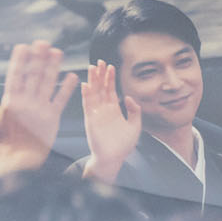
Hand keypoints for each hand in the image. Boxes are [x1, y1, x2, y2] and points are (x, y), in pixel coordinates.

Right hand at [0, 41, 77, 177]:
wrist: (21, 164)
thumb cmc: (2, 147)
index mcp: (9, 102)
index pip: (15, 75)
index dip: (20, 59)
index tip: (24, 46)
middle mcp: (26, 102)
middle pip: (33, 74)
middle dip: (38, 57)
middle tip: (44, 42)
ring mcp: (40, 109)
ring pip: (47, 83)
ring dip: (53, 66)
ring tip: (58, 51)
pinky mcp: (53, 118)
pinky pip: (61, 100)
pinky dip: (67, 88)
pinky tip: (73, 76)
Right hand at [79, 60, 143, 181]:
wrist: (113, 158)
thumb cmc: (123, 145)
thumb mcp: (135, 126)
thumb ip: (135, 111)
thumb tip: (129, 97)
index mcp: (113, 110)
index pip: (111, 90)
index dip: (110, 78)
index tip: (110, 66)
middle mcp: (103, 110)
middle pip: (101, 88)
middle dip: (100, 75)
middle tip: (99, 61)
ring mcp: (96, 114)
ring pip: (93, 93)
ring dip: (93, 80)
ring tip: (92, 68)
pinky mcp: (90, 120)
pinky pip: (87, 105)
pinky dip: (86, 95)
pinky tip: (86, 85)